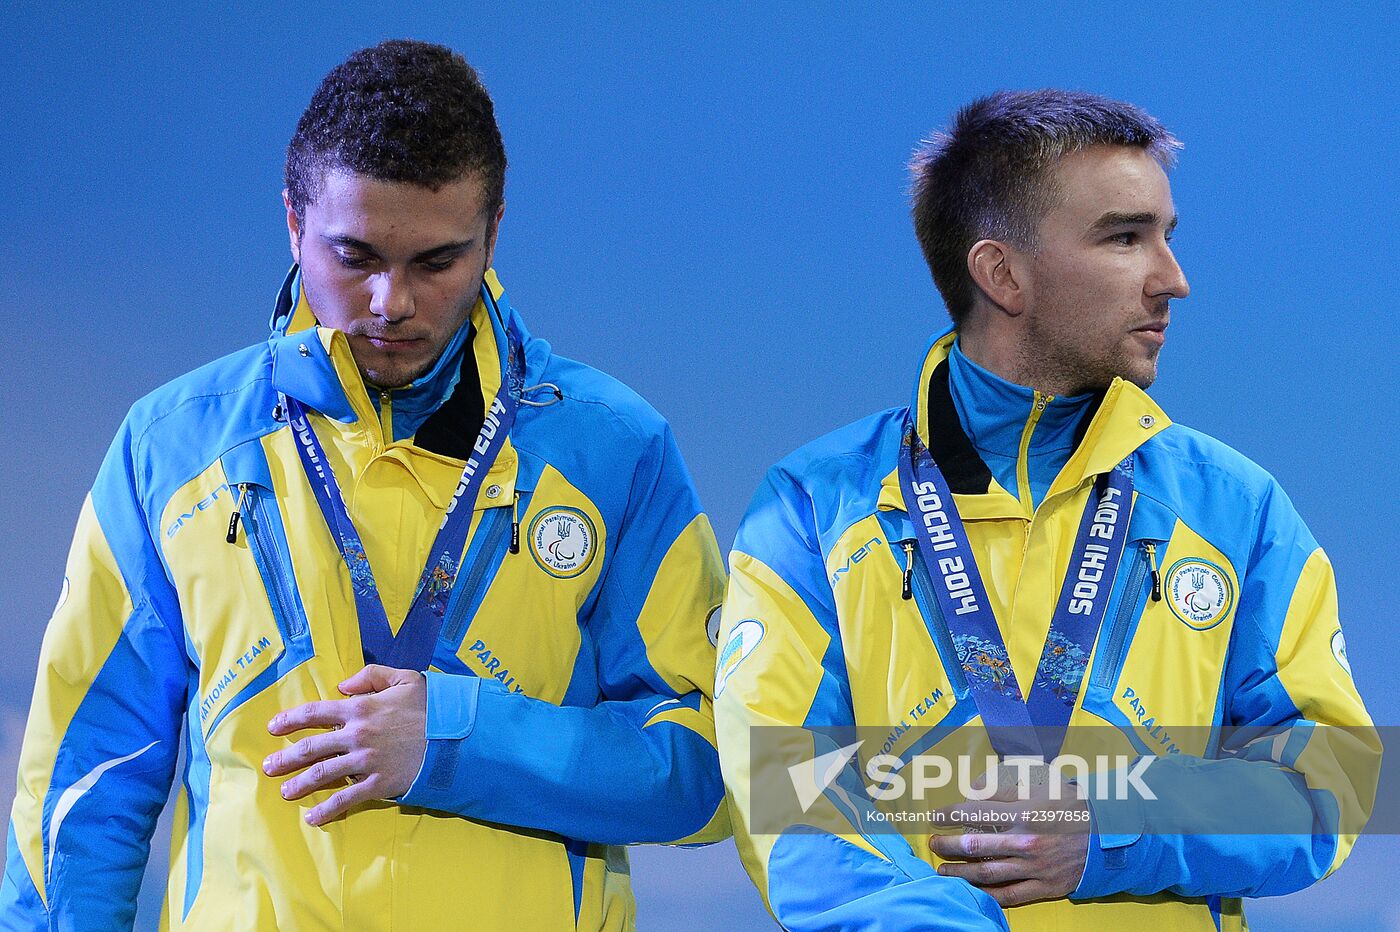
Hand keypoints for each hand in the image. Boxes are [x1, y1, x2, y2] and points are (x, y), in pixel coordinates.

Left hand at [263, 664, 426, 825]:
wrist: (456, 736)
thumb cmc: (432, 706)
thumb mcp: (405, 678)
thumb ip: (371, 675)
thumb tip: (343, 685)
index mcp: (360, 708)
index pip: (315, 713)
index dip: (290, 720)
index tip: (273, 728)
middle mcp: (357, 735)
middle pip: (311, 748)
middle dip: (286, 758)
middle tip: (269, 767)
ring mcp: (366, 761)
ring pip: (323, 774)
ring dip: (299, 784)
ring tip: (285, 792)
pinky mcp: (379, 783)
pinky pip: (347, 799)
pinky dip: (327, 810)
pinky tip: (313, 817)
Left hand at [928, 766, 1088, 907]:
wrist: (1110, 835)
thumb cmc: (1072, 805)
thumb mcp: (1042, 785)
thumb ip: (1006, 787)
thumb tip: (974, 789)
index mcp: (1024, 813)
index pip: (974, 813)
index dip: (949, 814)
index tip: (935, 816)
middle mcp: (1026, 843)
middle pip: (974, 846)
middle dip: (947, 845)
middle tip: (933, 843)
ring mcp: (1035, 868)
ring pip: (987, 874)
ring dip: (959, 873)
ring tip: (943, 869)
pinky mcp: (1044, 887)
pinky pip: (1009, 895)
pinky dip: (986, 895)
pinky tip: (971, 890)